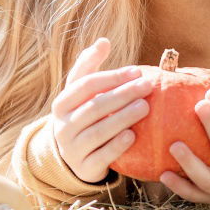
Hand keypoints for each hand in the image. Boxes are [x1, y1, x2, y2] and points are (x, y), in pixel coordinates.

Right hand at [50, 37, 154, 183]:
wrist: (75, 157)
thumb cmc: (83, 115)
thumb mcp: (81, 92)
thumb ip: (89, 66)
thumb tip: (104, 41)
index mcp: (61, 104)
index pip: (86, 85)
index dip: (112, 77)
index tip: (137, 71)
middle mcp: (62, 126)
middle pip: (95, 107)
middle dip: (122, 95)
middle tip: (147, 86)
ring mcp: (71, 149)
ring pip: (98, 131)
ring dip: (123, 118)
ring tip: (145, 107)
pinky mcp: (84, 168)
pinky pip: (101, 156)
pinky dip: (117, 145)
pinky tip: (133, 135)